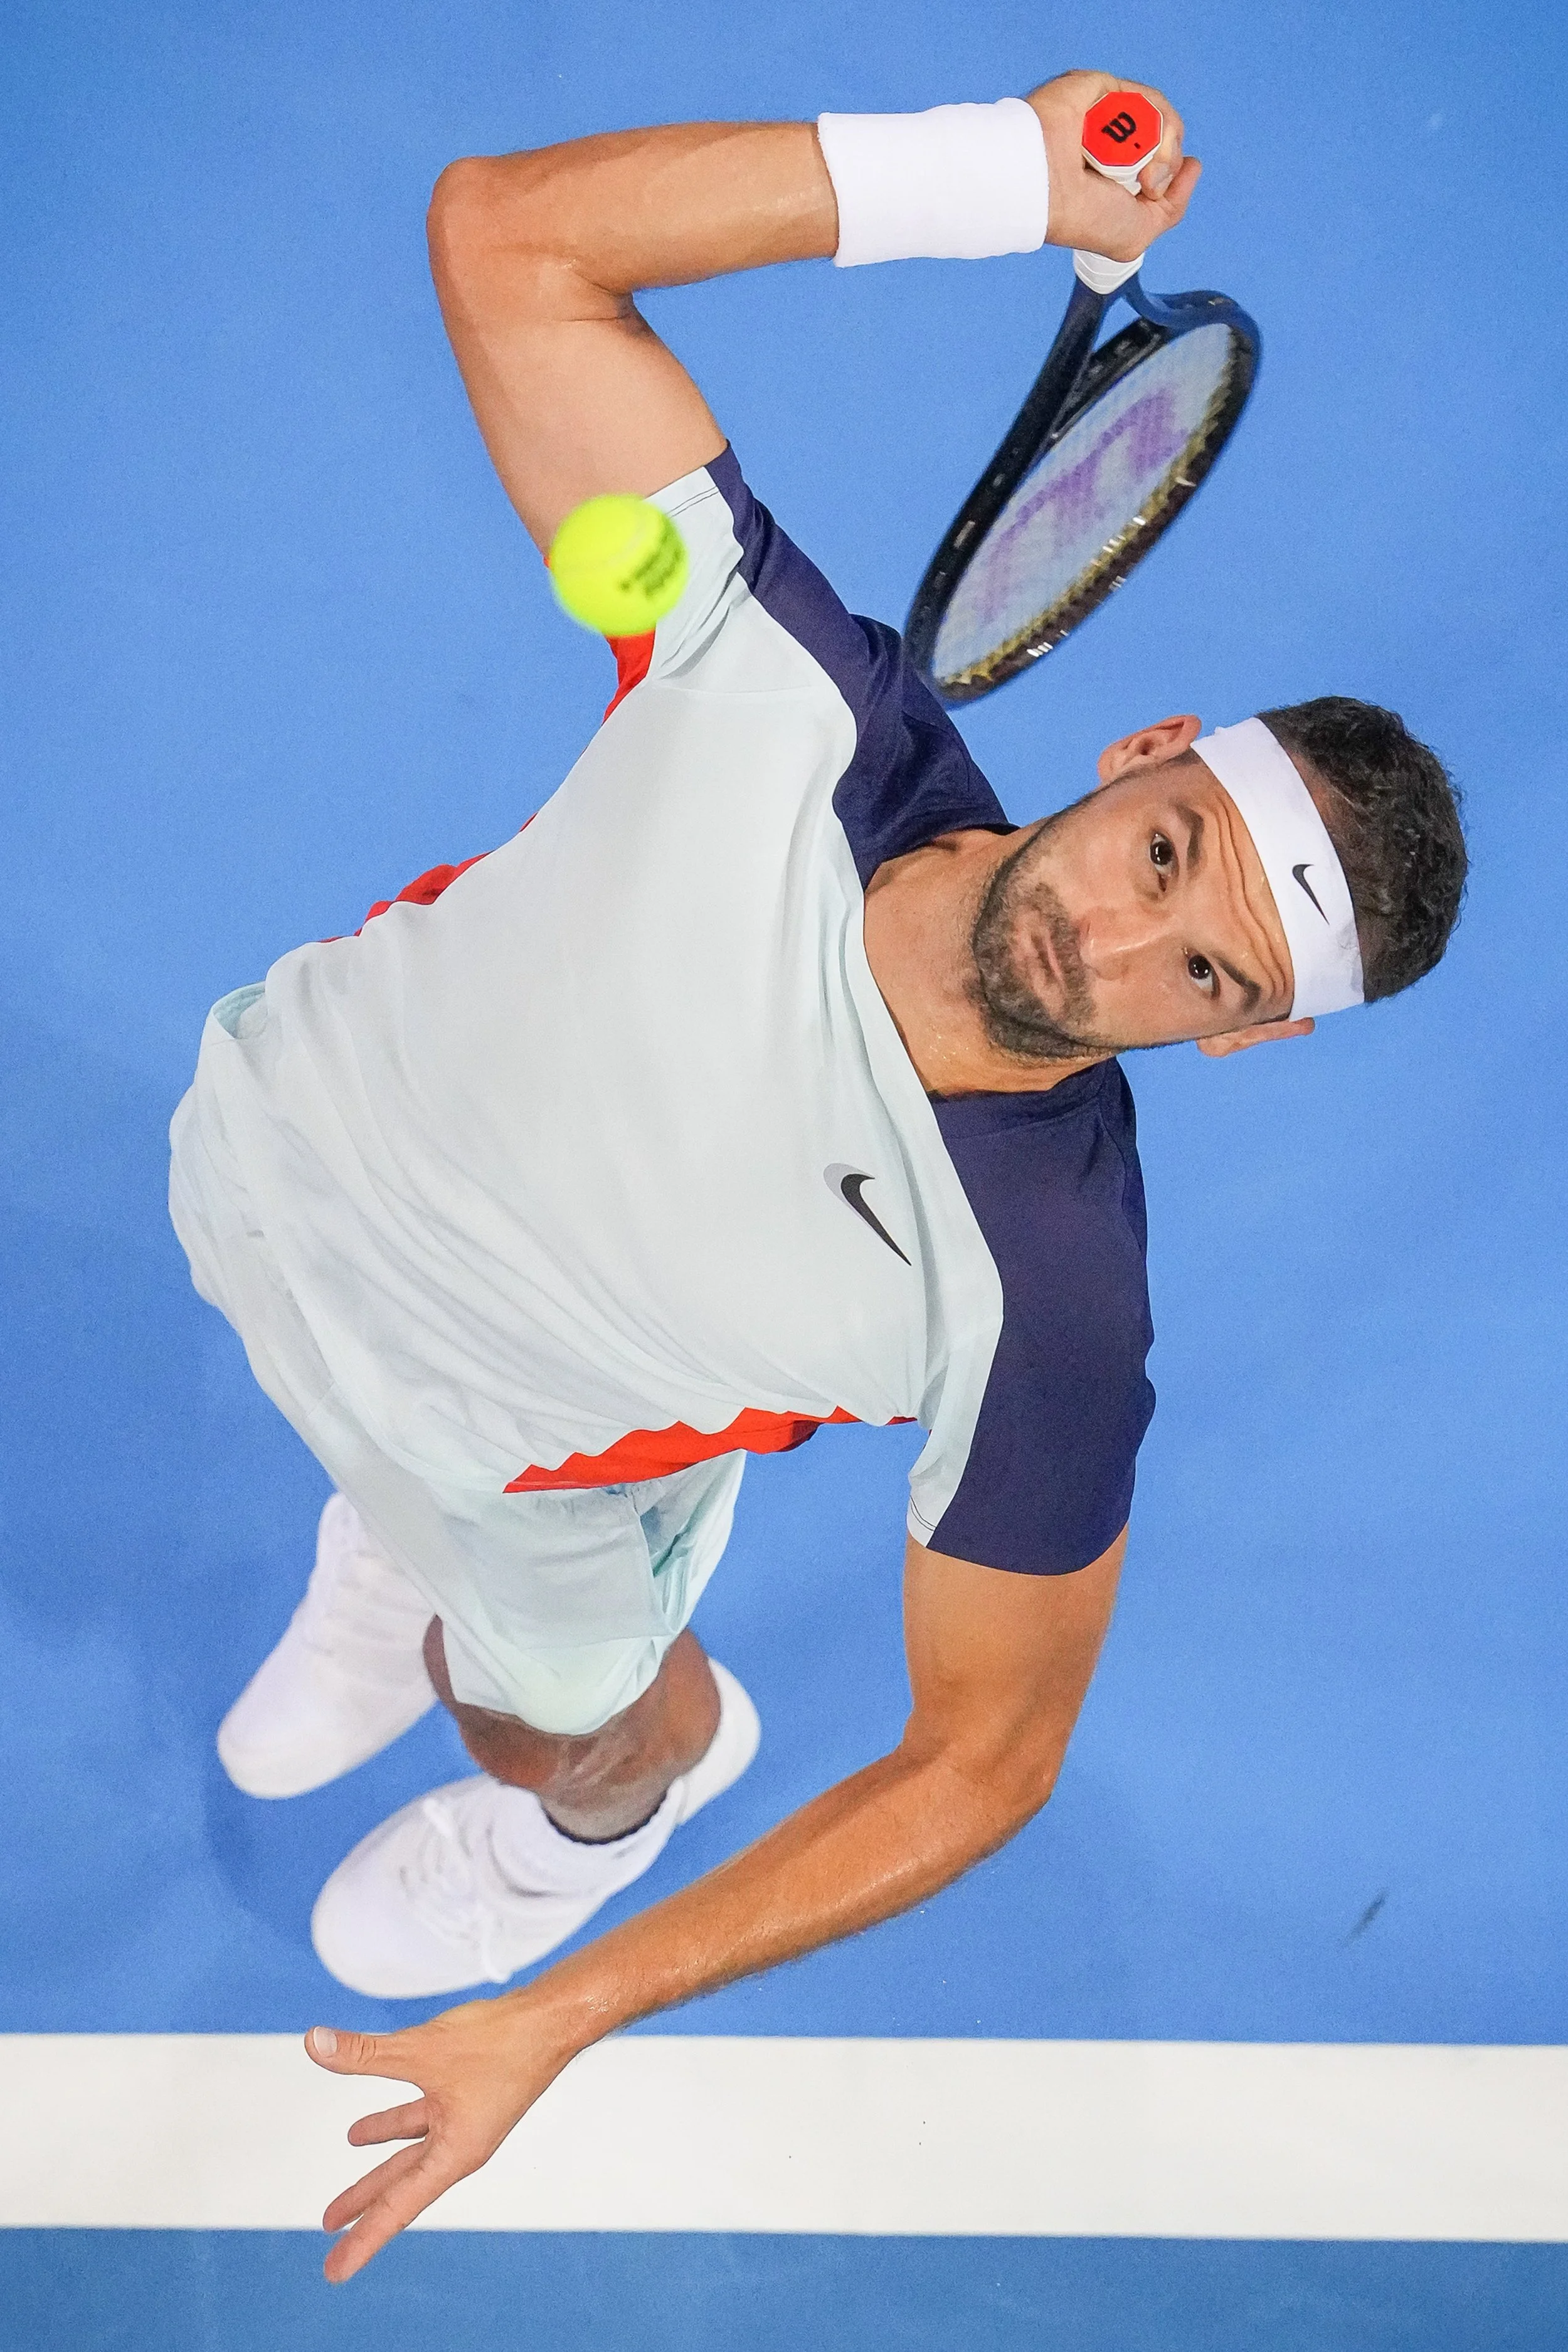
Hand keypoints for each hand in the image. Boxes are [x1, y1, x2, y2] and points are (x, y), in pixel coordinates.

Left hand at [305, 1997, 573, 2281]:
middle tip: (332, 2243)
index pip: (397, 2207)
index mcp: (454, 2153)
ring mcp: (463, 2125)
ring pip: (406, 2158)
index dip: (363, 2238)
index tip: (336, 2270)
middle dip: (363, 2215)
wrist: (550, 2020)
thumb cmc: (501, 2041)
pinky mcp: (464, 2100)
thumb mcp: (422, 2049)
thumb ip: (365, 2053)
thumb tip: (315, 2045)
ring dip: (374, 2174)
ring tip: (342, 2202)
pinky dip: (391, 2126)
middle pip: (399, 2190)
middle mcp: (458, 2148)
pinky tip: (365, 2129)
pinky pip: (420, 2122)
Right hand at [1025, 70, 1200, 260]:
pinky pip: (1148, 101)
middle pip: (1167, 140)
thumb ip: (1170, 209)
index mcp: (1113, 176)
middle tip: (1149, 183)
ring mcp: (1107, 117)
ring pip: (1161, 121)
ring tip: (1143, 169)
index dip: (1171, 173)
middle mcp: (1110, 145)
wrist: (1048, 187)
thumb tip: (1193, 165)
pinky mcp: (1103, 90)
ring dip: (1163, 148)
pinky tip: (1134, 143)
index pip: (1159, 164)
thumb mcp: (1137, 233)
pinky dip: (1151, 123)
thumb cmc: (1083, 216)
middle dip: (1168, 163)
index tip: (1161, 185)